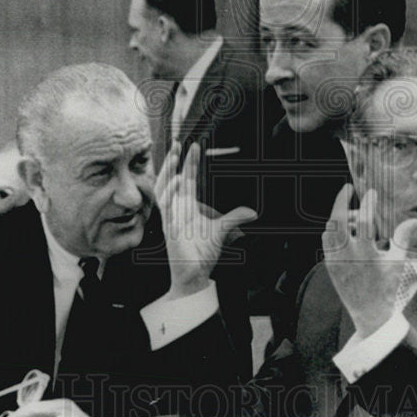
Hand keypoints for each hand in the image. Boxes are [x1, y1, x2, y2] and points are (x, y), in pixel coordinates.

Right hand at [156, 141, 256, 298]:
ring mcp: (171, 218)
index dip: (189, 162)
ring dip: (169, 172)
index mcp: (186, 206)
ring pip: (164, 189)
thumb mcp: (222, 231)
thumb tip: (253, 212)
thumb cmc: (202, 253)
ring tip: (177, 156)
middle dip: (174, 161)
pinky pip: (166, 206)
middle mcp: (176, 209)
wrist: (194, 275)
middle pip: (171, 178)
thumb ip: (235, 218)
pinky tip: (178, 181)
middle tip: (179, 142)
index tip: (193, 146)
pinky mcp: (169, 227)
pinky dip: (171, 193)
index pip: (186, 179)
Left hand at [322, 184, 416, 337]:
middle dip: (341, 200)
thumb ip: (403, 238)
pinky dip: (332, 230)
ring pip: (330, 229)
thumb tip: (414, 219)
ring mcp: (336, 260)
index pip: (365, 221)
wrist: (370, 313)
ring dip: (338, 216)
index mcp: (367, 254)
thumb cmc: (387, 287)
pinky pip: (326, 241)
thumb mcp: (398, 262)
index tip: (371, 192)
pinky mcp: (329, 265)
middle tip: (346, 188)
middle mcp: (348, 256)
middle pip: (339, 220)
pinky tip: (342, 227)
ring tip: (352, 214)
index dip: (368, 203)